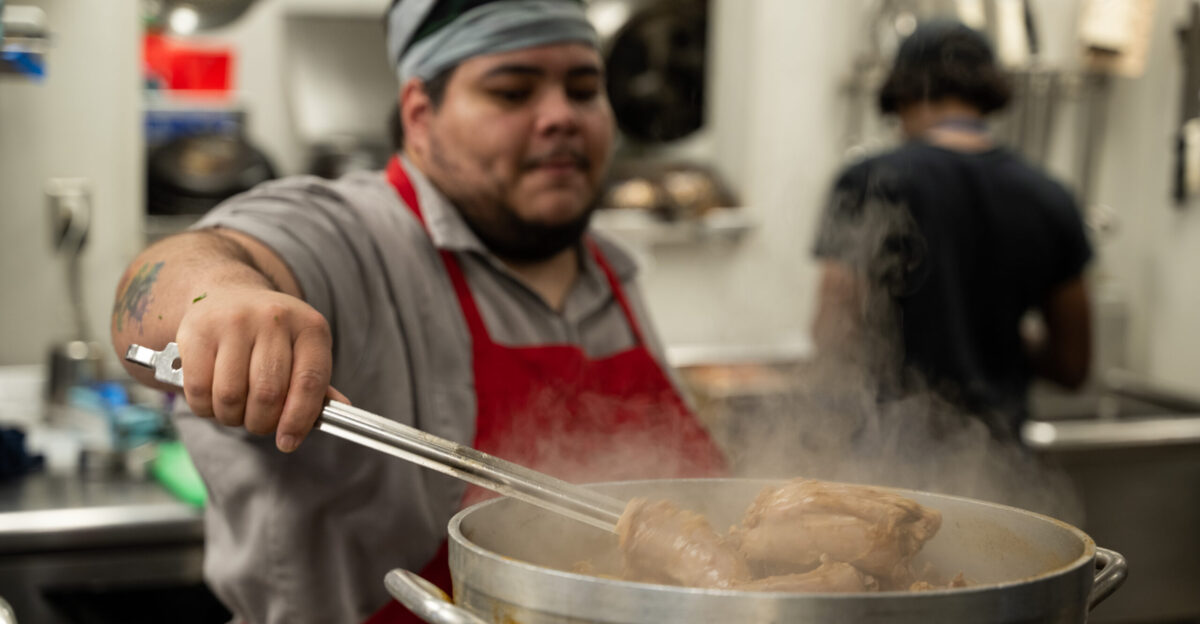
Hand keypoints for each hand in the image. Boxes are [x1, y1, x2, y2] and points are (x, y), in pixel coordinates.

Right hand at [174, 287, 346, 451]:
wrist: (229, 294)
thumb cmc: (272, 335)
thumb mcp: (303, 349)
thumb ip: (317, 383)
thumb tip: (340, 412)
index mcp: (310, 327)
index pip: (310, 382)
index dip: (299, 419)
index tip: (288, 442)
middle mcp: (274, 318)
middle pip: (268, 394)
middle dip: (262, 423)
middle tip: (258, 422)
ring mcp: (234, 321)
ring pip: (231, 396)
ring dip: (232, 417)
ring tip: (235, 410)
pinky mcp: (197, 330)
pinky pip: (199, 390)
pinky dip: (205, 408)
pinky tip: (212, 400)